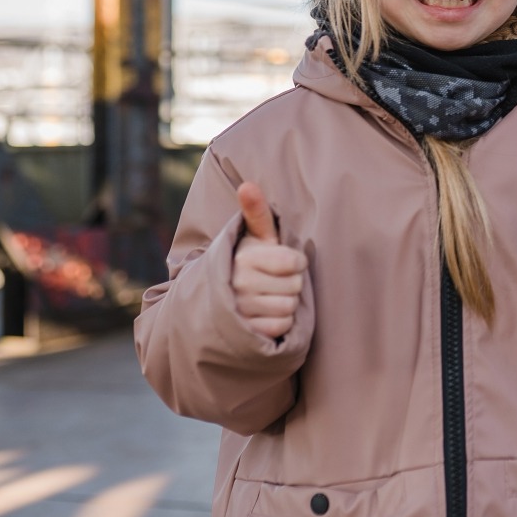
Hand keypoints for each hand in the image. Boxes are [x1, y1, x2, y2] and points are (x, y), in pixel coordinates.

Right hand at [231, 182, 307, 338]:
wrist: (220, 296)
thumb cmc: (250, 260)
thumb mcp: (255, 236)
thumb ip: (256, 211)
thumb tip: (247, 184)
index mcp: (244, 257)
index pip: (294, 263)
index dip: (297, 263)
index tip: (287, 262)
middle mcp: (238, 283)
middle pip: (295, 286)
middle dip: (292, 283)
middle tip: (276, 281)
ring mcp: (239, 309)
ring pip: (289, 307)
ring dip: (287, 303)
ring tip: (272, 296)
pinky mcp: (243, 332)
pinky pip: (280, 327)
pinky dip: (280, 322)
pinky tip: (267, 314)